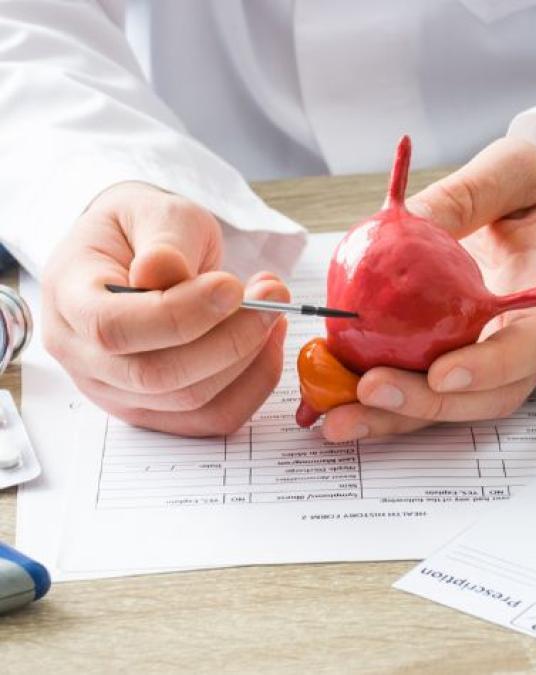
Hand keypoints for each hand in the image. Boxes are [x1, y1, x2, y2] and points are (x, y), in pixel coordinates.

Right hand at [43, 182, 289, 434]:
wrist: (140, 250)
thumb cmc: (144, 230)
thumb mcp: (153, 212)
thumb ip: (164, 241)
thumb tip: (162, 270)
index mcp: (68, 298)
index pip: (113, 328)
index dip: (181, 314)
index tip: (233, 286)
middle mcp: (81, 356)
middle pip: (156, 375)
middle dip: (229, 340)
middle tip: (273, 296)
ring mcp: (116, 391)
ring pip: (192, 401)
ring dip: (249, 357)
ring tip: (273, 308)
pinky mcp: (156, 409)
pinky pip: (213, 417)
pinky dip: (254, 383)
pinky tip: (269, 341)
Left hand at [321, 139, 535, 440]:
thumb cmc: (534, 190)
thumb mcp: (512, 171)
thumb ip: (468, 195)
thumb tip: (411, 219)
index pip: (529, 349)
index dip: (489, 370)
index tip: (442, 372)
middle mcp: (521, 344)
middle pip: (484, 397)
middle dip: (427, 405)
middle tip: (371, 390)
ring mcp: (488, 359)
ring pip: (447, 404)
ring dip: (393, 417)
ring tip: (338, 416)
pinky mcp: (453, 359)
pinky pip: (419, 384)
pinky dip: (376, 398)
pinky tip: (331, 395)